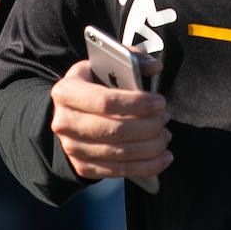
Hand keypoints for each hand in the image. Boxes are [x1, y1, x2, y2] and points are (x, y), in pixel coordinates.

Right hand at [50, 57, 170, 181]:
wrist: (70, 112)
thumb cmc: (94, 84)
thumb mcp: (104, 64)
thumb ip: (131, 58)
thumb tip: (155, 67)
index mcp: (67, 91)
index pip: (105, 101)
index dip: (137, 104)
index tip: (160, 102)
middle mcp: (64, 122)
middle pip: (115, 130)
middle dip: (148, 126)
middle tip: (165, 118)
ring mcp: (72, 148)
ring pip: (120, 153)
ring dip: (151, 147)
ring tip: (165, 135)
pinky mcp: (83, 167)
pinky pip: (120, 171)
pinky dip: (147, 166)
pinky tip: (164, 157)